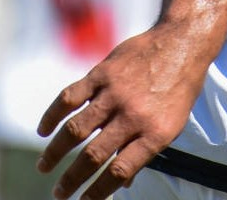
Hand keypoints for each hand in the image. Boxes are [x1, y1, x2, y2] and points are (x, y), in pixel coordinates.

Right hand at [35, 23, 207, 198]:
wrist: (182, 42)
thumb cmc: (179, 88)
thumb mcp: (172, 124)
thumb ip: (145, 150)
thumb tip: (124, 184)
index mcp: (155, 133)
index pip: (120, 171)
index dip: (97, 192)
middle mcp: (134, 115)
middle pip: (94, 155)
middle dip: (71, 179)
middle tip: (59, 193)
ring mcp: (116, 93)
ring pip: (76, 129)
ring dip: (55, 152)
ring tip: (44, 167)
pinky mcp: (102, 73)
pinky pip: (70, 98)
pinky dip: (53, 116)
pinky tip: (44, 131)